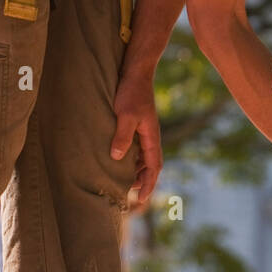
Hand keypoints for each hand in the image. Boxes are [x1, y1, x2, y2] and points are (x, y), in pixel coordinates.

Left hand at [110, 73, 162, 207]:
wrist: (135, 73)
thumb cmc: (131, 92)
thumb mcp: (125, 115)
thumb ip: (122, 136)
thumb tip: (117, 158)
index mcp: (151, 137)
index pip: (154, 167)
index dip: (148, 184)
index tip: (140, 199)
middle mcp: (150, 136)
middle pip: (151, 165)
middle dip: (144, 181)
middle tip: (131, 195)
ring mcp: (144, 131)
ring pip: (144, 158)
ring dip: (138, 171)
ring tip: (125, 182)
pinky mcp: (137, 125)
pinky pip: (137, 148)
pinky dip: (132, 159)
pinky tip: (121, 161)